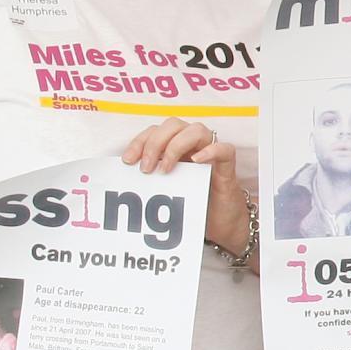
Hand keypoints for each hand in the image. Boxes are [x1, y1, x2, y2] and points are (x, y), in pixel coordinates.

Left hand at [123, 119, 245, 252]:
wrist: (220, 224)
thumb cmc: (193, 205)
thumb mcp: (164, 189)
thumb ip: (149, 179)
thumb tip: (122, 178)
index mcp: (176, 147)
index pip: (155, 131)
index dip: (139, 141)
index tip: (127, 161)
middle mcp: (193, 145)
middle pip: (173, 125)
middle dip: (154, 143)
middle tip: (145, 168)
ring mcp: (211, 154)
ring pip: (197, 130)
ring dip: (176, 145)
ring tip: (166, 169)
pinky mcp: (228, 167)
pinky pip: (224, 149)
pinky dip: (210, 151)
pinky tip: (196, 160)